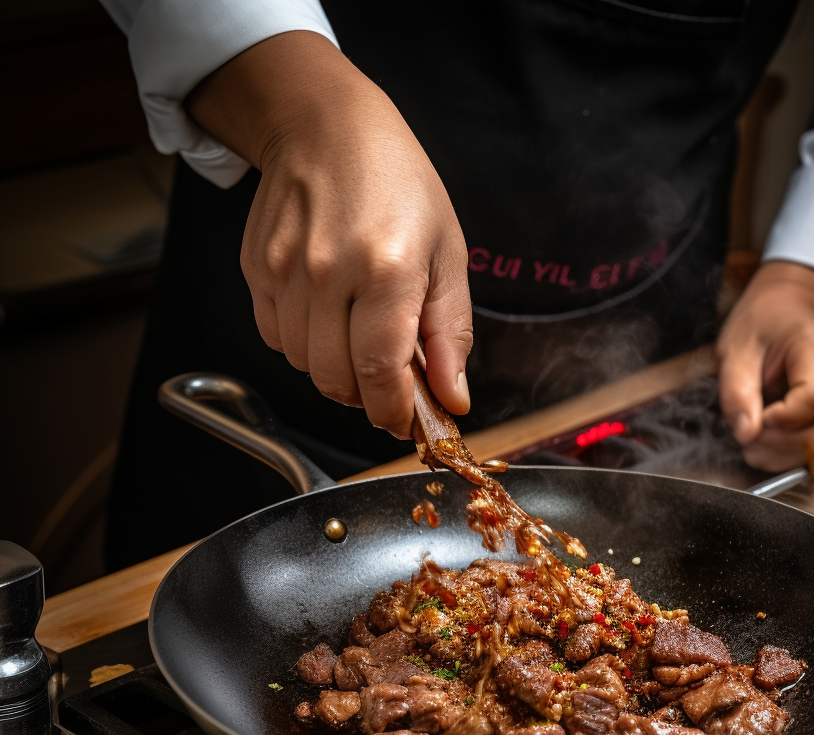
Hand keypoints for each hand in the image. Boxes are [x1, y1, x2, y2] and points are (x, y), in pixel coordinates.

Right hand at [186, 31, 472, 437]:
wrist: (326, 127)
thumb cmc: (399, 185)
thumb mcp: (447, 255)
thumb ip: (451, 334)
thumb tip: (452, 398)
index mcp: (387, 269)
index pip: (381, 374)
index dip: (394, 412)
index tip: (406, 421)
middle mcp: (328, 272)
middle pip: (338, 381)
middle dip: (368, 397)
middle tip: (390, 380)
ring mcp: (284, 272)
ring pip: (305, 366)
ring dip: (336, 370)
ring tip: (359, 336)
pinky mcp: (255, 270)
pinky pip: (277, 340)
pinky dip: (304, 346)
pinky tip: (327, 317)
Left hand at [716, 261, 813, 471]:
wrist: (790, 307)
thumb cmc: (763, 324)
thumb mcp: (735, 351)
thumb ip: (736, 393)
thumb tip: (746, 435)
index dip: (782, 422)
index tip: (755, 420)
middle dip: (793, 448)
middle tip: (755, 444)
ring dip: (807, 457)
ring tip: (770, 449)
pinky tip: (793, 449)